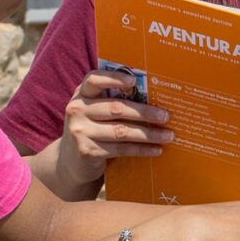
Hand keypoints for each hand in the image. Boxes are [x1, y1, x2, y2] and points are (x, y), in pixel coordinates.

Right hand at [51, 72, 170, 197]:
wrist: (70, 162)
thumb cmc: (92, 130)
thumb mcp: (95, 112)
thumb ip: (113, 101)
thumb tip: (154, 99)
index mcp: (81, 95)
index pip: (93, 79)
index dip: (113, 78)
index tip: (134, 80)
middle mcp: (77, 110)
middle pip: (116, 108)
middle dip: (145, 112)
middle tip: (166, 116)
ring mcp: (80, 131)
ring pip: (122, 131)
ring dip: (149, 133)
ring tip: (168, 135)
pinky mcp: (87, 151)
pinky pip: (121, 149)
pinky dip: (142, 149)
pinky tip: (156, 149)